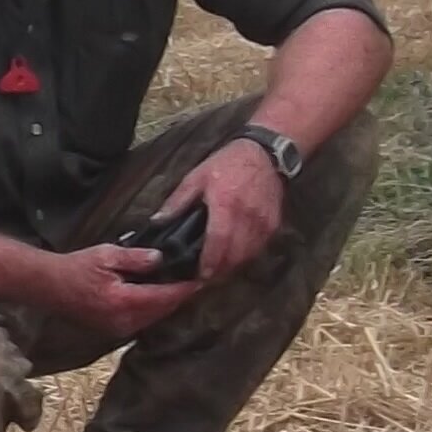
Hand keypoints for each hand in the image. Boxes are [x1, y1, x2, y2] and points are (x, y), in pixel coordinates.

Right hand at [38, 243, 204, 338]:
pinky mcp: (115, 331)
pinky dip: (155, 309)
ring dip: (169, 304)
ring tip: (182, 285)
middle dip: (180, 296)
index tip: (203, 278)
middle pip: (163, 311)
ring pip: (155, 318)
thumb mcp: (107, 255)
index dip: (185, 288)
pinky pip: (143, 321)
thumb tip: (162, 258)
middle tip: (198, 279)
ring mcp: (119, 330)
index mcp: (123, 302)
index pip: (164, 297)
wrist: (49, 286)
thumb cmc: (76, 267)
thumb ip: (136, 258)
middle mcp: (124, 321)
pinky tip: (160, 295)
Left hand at [170, 138, 289, 277]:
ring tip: (218, 270)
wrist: (265, 154)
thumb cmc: (228, 164)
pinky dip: (246, 256)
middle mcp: (247, 216)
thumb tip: (157, 222)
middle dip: (220, 271)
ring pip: (248, 256)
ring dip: (233, 266)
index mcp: (225, 203)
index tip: (200, 276)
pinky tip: (234, 256)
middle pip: (235, 255)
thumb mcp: (197, 177)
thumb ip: (177, 202)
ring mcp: (263, 222)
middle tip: (205, 277)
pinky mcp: (274, 224)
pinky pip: (259, 249)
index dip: (209, 262)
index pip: (218, 241)